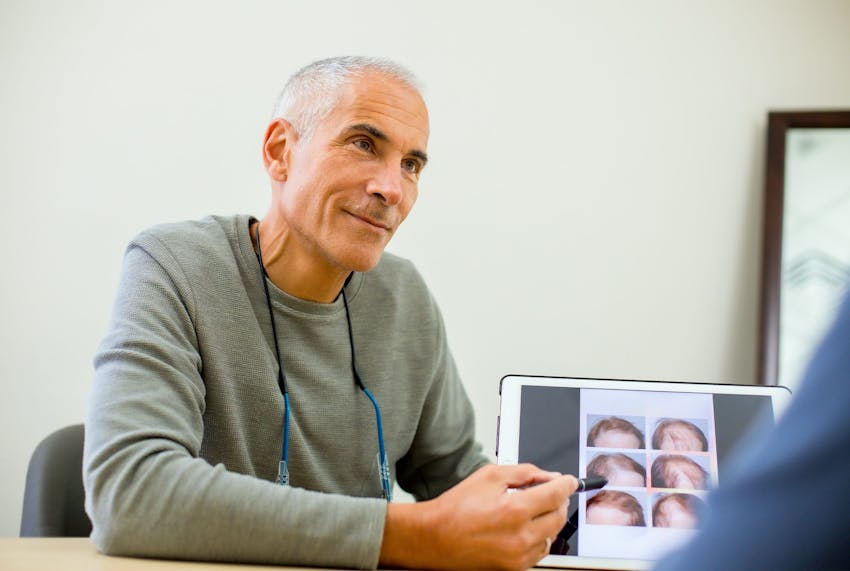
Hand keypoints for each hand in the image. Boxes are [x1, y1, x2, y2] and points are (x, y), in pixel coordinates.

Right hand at [380, 464, 577, 570]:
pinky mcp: (514, 568)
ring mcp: (518, 556)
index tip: (571, 481)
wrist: (434, 538)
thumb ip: (523, 472)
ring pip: (552, 536)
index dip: (567, 485)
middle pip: (559, 516)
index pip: (556, 495)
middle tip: (551, 492)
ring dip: (550, 520)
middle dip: (559, 501)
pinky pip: (539, 552)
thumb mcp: (489, 476)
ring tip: (535, 509)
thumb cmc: (455, 507)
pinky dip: (539, 538)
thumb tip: (548, 476)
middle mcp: (520, 536)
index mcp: (514, 510)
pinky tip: (526, 527)